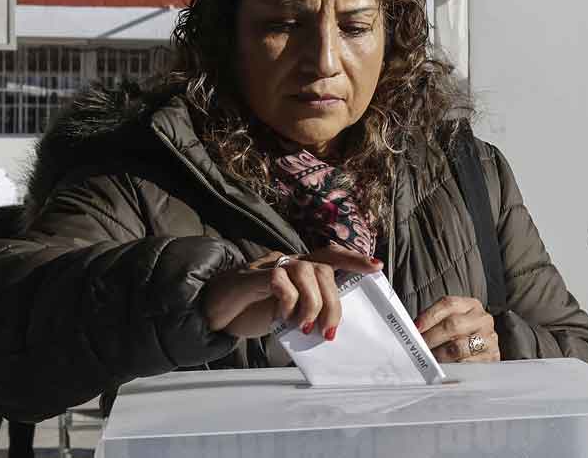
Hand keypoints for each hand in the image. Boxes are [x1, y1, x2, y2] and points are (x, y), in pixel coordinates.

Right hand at [201, 244, 381, 338]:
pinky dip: (288, 302)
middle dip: (333, 303)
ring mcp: (271, 265)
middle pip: (324, 269)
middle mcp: (288, 261)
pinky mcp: (253, 276)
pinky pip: (281, 281)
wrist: (210, 311)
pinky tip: (281, 319)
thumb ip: (305, 312)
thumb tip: (329, 330)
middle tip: (328, 331)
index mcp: (298, 269)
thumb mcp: (285, 313)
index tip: (377, 268)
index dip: (354, 259)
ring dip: (313, 304)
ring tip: (303, 328)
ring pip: (307, 272)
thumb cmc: (250, 311)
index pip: (330, 256)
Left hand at [415, 296, 499, 362]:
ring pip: (459, 347)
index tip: (415, 328)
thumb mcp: (450, 323)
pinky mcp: (492, 357)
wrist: (484, 350)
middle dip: (432, 337)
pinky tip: (445, 368)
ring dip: (440, 355)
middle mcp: (482, 319)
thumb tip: (413, 332)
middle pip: (453, 325)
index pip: (448, 304)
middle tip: (419, 347)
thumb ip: (433, 324)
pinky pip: (467, 364)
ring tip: (430, 359)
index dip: (429, 316)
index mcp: (470, 305)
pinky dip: (453, 367)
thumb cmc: (462, 336)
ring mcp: (489, 338)